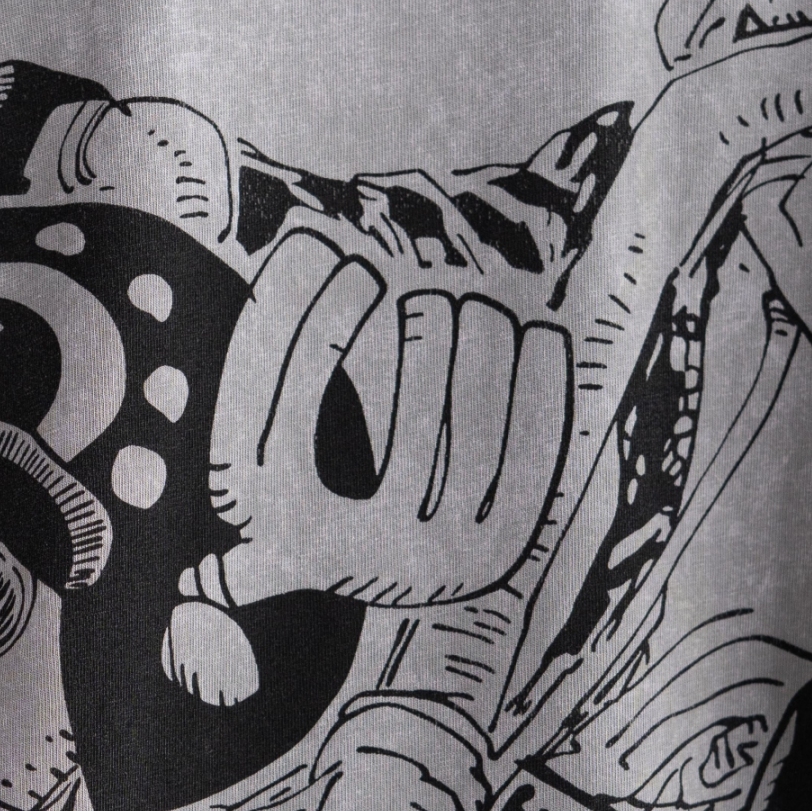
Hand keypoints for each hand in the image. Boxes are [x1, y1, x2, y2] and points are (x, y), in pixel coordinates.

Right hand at [204, 232, 570, 607]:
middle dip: (427, 329)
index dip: (317, 321)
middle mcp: (351, 554)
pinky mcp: (498, 553)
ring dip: (481, 343)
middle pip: (408, 414)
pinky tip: (537, 330)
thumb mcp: (269, 427)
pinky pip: (534, 448)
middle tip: (430, 295)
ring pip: (476, 428)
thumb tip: (310, 235)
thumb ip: (271, 344)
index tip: (352, 260)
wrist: (371, 574)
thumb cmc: (316, 474)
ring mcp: (433, 561)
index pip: (296, 409)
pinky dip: (542, 380)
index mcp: (276, 523)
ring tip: (474, 309)